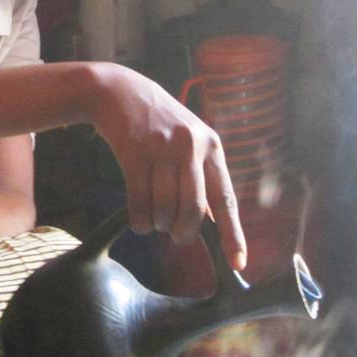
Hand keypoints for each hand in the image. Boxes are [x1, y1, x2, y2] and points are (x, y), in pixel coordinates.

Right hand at [90, 64, 246, 270]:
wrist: (119, 92)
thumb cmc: (157, 122)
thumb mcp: (189, 138)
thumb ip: (200, 174)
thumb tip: (210, 222)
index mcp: (211, 146)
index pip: (226, 199)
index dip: (232, 235)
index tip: (238, 264)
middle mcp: (192, 146)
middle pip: (194, 210)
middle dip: (183, 232)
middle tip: (175, 235)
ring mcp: (164, 148)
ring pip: (165, 208)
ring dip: (158, 224)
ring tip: (153, 219)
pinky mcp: (136, 153)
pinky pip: (139, 202)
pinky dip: (139, 220)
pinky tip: (138, 220)